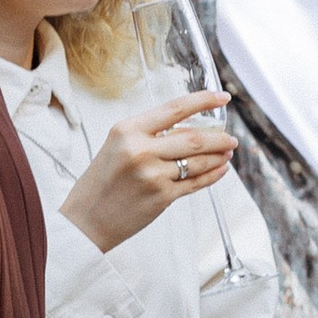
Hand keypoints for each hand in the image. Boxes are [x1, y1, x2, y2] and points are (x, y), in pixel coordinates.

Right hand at [59, 92, 234, 255]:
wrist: (87, 219)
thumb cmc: (101, 182)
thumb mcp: (117, 145)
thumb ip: (148, 134)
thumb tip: (187, 126)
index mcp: (128, 130)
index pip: (175, 108)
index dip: (203, 101)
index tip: (222, 98)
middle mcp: (141, 149)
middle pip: (193, 137)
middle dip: (219, 137)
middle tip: (230, 138)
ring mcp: (153, 174)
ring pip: (198, 161)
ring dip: (218, 156)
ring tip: (227, 153)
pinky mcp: (162, 196)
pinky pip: (195, 183)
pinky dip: (212, 175)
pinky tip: (220, 170)